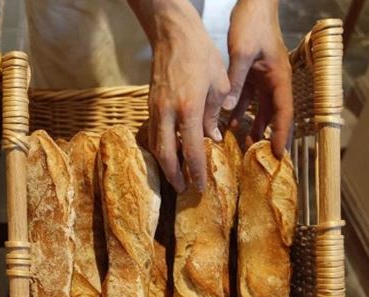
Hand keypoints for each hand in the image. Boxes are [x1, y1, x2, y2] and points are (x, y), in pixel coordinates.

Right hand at [130, 0, 229, 191]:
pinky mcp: (150, 104)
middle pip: (165, 154)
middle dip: (173, 175)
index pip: (192, 150)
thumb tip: (213, 139)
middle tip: (183, 189)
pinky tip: (169, 152)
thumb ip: (213, 116)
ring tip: (175, 175)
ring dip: (164, 164)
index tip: (201, 188)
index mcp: (189, 109)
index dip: (196, 171)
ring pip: (155, 145)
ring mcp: (155, 109)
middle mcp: (168, 113)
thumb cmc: (201, 55)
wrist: (173, 35)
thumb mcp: (218, 85)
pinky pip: (153, 132)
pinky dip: (160, 147)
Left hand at [223, 0, 292, 156]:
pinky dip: (240, 112)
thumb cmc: (253, 24)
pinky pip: (248, 98)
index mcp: (279, 77)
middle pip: (274, 115)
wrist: (253, 3)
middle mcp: (274, 80)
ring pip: (261, 108)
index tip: (278, 154)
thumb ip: (236, 81)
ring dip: (253, 126)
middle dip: (269, 136)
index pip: (284, 113)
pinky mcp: (252, 73)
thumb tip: (229, 110)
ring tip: (244, 146)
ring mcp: (264, 77)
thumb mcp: (243, 53)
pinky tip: (229, 124)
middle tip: (261, 158)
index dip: (281, 135)